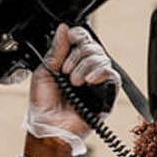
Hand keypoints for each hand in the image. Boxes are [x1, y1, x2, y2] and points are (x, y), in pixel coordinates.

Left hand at [25, 24, 118, 156]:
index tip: (71, 38)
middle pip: (92, 46)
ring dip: (85, 66)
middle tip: (66, 71)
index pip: (81, 41)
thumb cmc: (44, 107)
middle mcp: (85, 70)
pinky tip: (88, 80)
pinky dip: (100, 72)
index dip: (78, 36)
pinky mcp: (107, 94)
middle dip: (78, 55)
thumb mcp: (44, 71)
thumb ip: (56, 50)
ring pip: (102, 58)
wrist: (50, 128)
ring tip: (74, 82)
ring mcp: (97, 82)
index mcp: (70, 63)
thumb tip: (64, 28)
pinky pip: (112, 75)